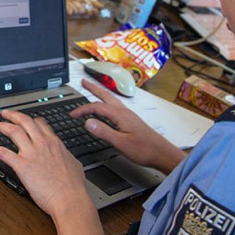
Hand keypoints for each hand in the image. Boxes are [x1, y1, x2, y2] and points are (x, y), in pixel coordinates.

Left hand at [0, 110, 91, 217]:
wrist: (70, 198)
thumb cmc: (74, 187)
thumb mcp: (74, 165)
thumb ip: (67, 157)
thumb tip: (67, 157)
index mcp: (55, 143)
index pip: (40, 125)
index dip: (32, 120)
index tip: (27, 120)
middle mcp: (43, 144)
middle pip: (25, 122)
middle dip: (14, 116)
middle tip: (6, 114)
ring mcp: (31, 153)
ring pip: (13, 131)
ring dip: (2, 126)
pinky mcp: (22, 166)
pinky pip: (2, 152)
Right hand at [71, 79, 185, 173]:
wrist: (161, 153)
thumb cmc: (144, 149)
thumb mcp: (121, 143)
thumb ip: (104, 132)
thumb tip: (88, 122)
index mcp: (120, 115)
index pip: (97, 107)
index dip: (83, 109)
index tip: (72, 114)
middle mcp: (125, 112)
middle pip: (106, 96)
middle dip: (94, 88)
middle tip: (84, 81)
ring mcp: (129, 115)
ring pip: (111, 100)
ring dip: (101, 94)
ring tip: (93, 90)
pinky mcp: (132, 120)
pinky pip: (116, 106)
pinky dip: (107, 103)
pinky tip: (107, 109)